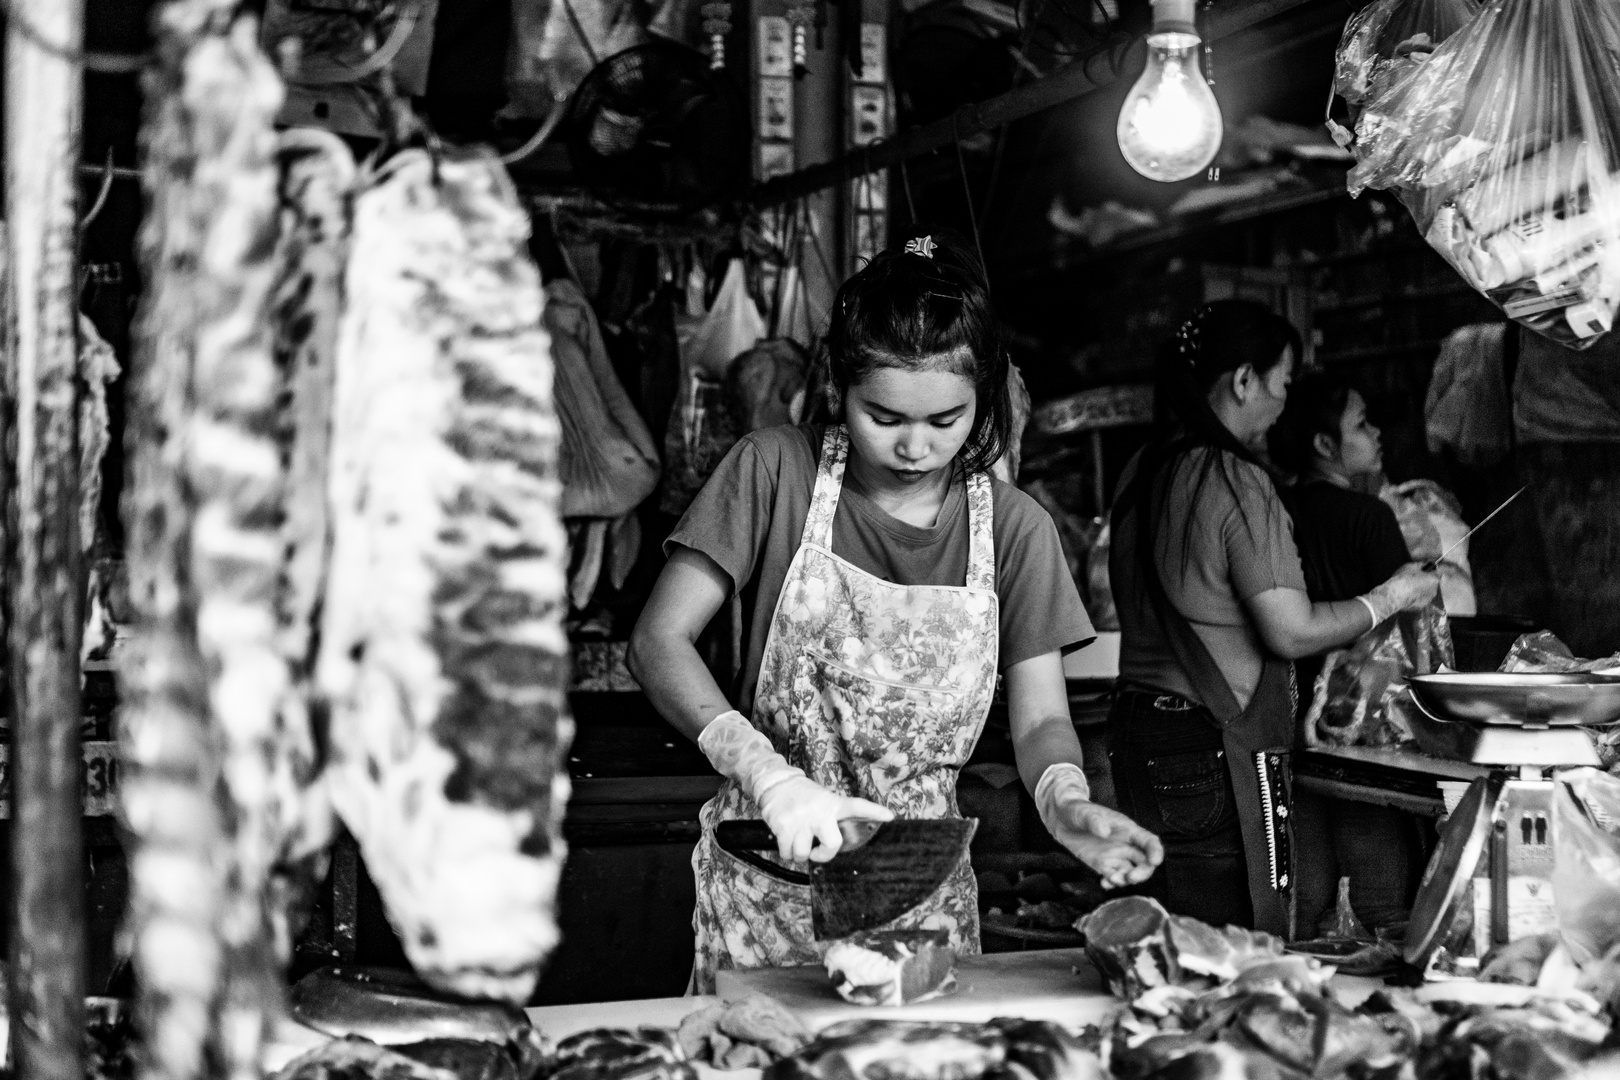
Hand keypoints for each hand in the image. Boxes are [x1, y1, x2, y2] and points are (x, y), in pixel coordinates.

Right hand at [755, 775, 892, 863]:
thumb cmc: (801, 796)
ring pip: (804, 854)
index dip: (874, 812)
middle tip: (816, 852)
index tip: (890, 816)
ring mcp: (801, 820)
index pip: (857, 806)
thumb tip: (839, 842)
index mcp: (832, 804)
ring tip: (796, 841)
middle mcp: (819, 811)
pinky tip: (785, 840)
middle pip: (832, 845)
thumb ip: (832, 816)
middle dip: (823, 855)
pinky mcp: (784, 826)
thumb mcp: (822, 799)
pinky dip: (786, 852)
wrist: (775, 782)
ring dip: (799, 854)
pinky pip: (787, 853)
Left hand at [1049, 802, 1164, 888]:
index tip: (1155, 861)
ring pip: (1131, 872)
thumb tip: (1104, 831)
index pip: (1149, 841)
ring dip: (1126, 880)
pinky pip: (1113, 877)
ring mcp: (1114, 856)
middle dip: (1142, 873)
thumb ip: (1094, 820)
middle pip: (1144, 862)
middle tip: (1130, 877)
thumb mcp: (1084, 812)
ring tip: (1112, 879)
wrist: (1061, 819)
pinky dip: (1112, 883)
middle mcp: (1125, 844)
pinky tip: (1104, 883)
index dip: (1156, 851)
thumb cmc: (1077, 810)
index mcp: (1127, 829)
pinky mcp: (1103, 865)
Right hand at [1362, 562, 1440, 622]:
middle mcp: (1434, 590)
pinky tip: (1408, 594)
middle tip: (1414, 577)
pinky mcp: (1421, 606)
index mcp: (1434, 579)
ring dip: (1422, 588)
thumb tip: (1427, 563)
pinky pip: (1421, 599)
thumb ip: (1422, 564)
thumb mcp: (1411, 566)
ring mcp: (1428, 599)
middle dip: (1426, 579)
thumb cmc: (1402, 579)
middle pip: (1432, 582)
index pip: (1439, 572)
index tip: (1428, 568)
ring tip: (1410, 587)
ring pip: (1427, 591)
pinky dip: (1417, 596)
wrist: (1393, 595)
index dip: (1432, 570)